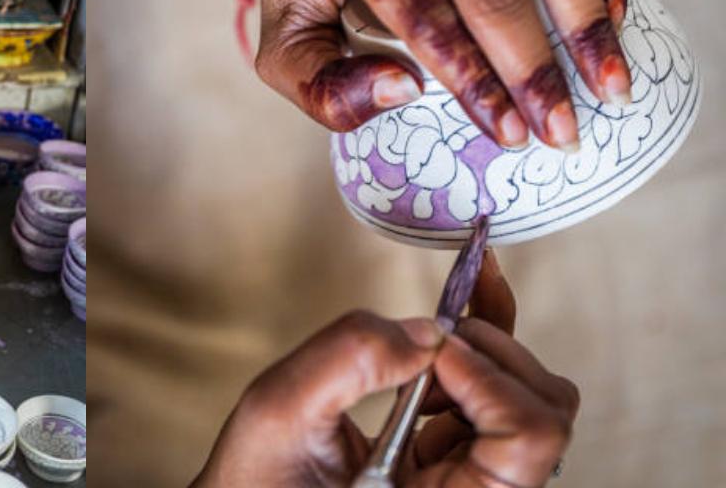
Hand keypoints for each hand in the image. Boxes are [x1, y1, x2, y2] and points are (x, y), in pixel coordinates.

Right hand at [192, 252, 576, 486]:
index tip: (432, 349)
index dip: (489, 378)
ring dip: (481, 358)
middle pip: (545, 413)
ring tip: (423, 352)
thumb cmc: (258, 481)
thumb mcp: (280, 414)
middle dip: (493, 358)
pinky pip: (494, 398)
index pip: (528, 437)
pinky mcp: (453, 460)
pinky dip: (473, 354)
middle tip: (436, 335)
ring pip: (528, 401)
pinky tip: (440, 339)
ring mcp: (468, 480)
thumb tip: (427, 330)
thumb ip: (348, 360)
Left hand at [240, 0, 630, 150]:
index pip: (416, 8)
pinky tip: (614, 17)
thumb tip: (403, 92)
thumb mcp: (284, 48)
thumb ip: (326, 87)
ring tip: (607, 83)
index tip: (510, 133)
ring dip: (583, 17)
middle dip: (531, 65)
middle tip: (563, 130)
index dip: (470, 77)